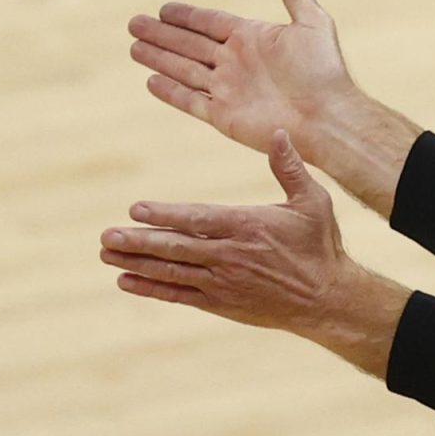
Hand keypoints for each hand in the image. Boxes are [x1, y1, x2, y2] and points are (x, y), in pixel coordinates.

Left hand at [101, 130, 359, 335]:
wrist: (328, 300)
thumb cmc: (320, 247)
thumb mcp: (313, 202)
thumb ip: (290, 169)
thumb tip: (278, 133)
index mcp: (248, 227)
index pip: (198, 220)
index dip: (165, 215)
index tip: (135, 210)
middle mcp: (230, 256)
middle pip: (176, 247)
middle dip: (138, 241)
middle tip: (106, 237)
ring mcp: (223, 282)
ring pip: (171, 271)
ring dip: (136, 263)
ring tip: (106, 255)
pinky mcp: (221, 303)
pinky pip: (180, 295)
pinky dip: (152, 288)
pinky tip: (126, 281)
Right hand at [127, 0, 357, 155]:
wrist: (327, 117)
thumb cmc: (323, 72)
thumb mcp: (312, 24)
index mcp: (252, 39)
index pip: (210, 23)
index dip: (186, 16)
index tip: (164, 9)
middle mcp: (236, 63)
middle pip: (189, 45)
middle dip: (162, 35)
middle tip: (134, 23)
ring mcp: (229, 90)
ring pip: (184, 70)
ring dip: (159, 58)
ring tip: (134, 47)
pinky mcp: (224, 117)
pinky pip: (190, 101)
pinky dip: (170, 91)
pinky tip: (151, 81)